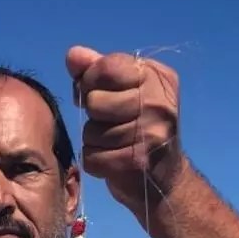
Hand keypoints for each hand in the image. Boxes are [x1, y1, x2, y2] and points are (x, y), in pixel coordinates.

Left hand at [65, 45, 183, 211]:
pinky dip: (95, 162)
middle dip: (94, 115)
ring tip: (115, 145)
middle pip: (94, 101)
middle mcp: (159, 102)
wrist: (165, 181)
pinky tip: (113, 162)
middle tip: (111, 123)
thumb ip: (98, 70)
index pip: (107, 67)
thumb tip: (72, 56)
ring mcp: (150, 132)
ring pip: (90, 131)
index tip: (100, 93)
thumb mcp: (125, 91)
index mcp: (157, 77)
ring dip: (94, 141)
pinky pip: (91, 156)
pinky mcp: (137, 161)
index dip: (91, 81)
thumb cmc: (140, 129)